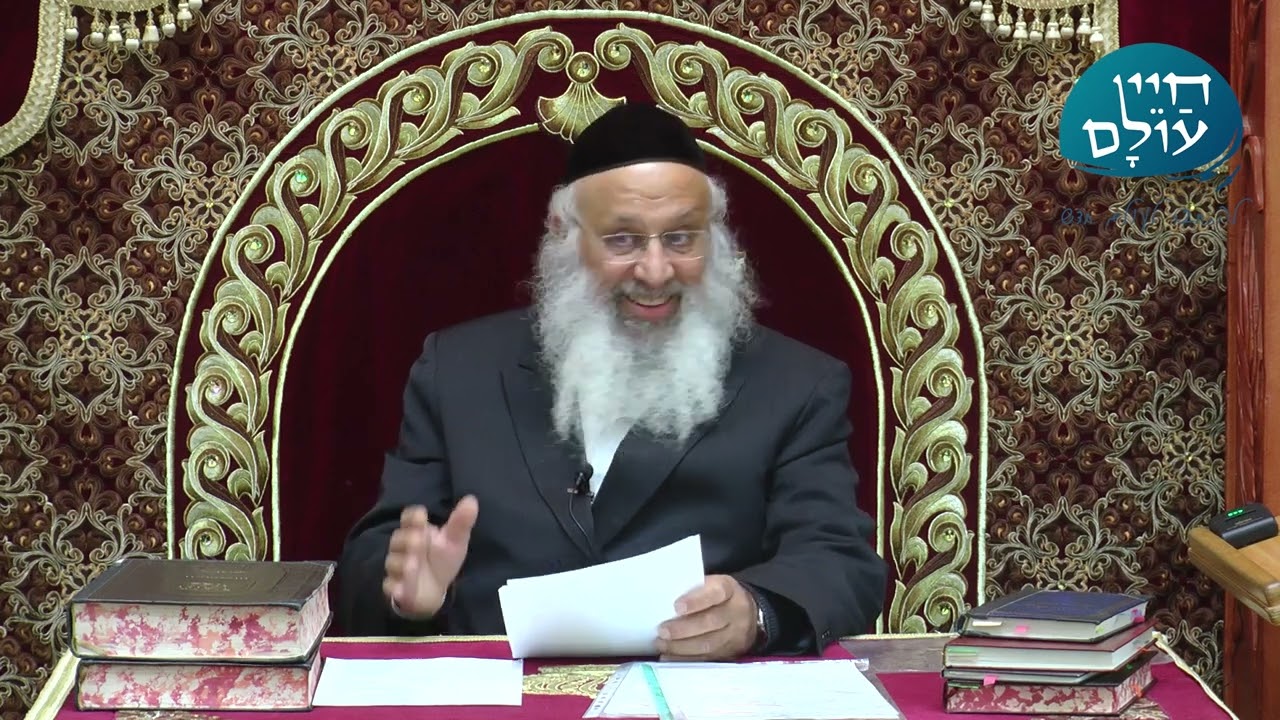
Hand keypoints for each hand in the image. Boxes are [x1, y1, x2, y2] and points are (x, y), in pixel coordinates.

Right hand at [382, 496, 477, 618]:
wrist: (435, 589)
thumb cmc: (443, 560)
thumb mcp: (455, 541)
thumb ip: (461, 522)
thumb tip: (472, 499)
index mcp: (417, 530)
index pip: (409, 517)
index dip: (413, 516)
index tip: (422, 516)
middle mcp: (403, 547)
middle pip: (398, 538)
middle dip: (408, 540)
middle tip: (419, 541)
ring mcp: (397, 567)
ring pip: (393, 562)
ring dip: (403, 564)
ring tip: (414, 564)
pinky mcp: (393, 587)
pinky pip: (390, 586)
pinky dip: (395, 588)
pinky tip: (402, 589)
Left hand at [656, 575, 758, 660]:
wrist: (748, 614)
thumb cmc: (719, 597)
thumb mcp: (711, 585)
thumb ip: (693, 591)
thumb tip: (663, 604)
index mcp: (729, 590)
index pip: (716, 593)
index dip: (696, 601)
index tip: (676, 607)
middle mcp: (736, 613)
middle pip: (711, 622)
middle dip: (683, 629)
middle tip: (662, 631)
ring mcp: (736, 635)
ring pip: (708, 644)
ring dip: (681, 647)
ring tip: (662, 645)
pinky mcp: (731, 653)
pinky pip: (707, 659)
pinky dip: (686, 659)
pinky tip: (670, 657)